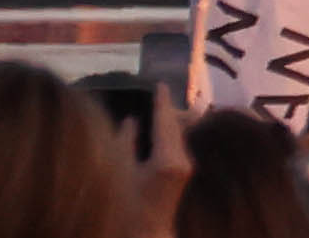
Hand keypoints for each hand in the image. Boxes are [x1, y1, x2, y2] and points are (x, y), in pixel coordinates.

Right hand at [126, 103, 192, 237]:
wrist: (148, 232)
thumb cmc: (129, 206)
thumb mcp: (121, 173)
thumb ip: (125, 144)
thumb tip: (131, 121)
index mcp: (168, 159)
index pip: (165, 122)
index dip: (161, 102)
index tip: (160, 85)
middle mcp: (184, 159)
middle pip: (176, 126)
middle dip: (166, 110)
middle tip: (157, 93)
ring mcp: (187, 166)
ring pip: (179, 135)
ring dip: (168, 121)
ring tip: (157, 107)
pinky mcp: (185, 171)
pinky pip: (178, 144)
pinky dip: (168, 133)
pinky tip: (158, 129)